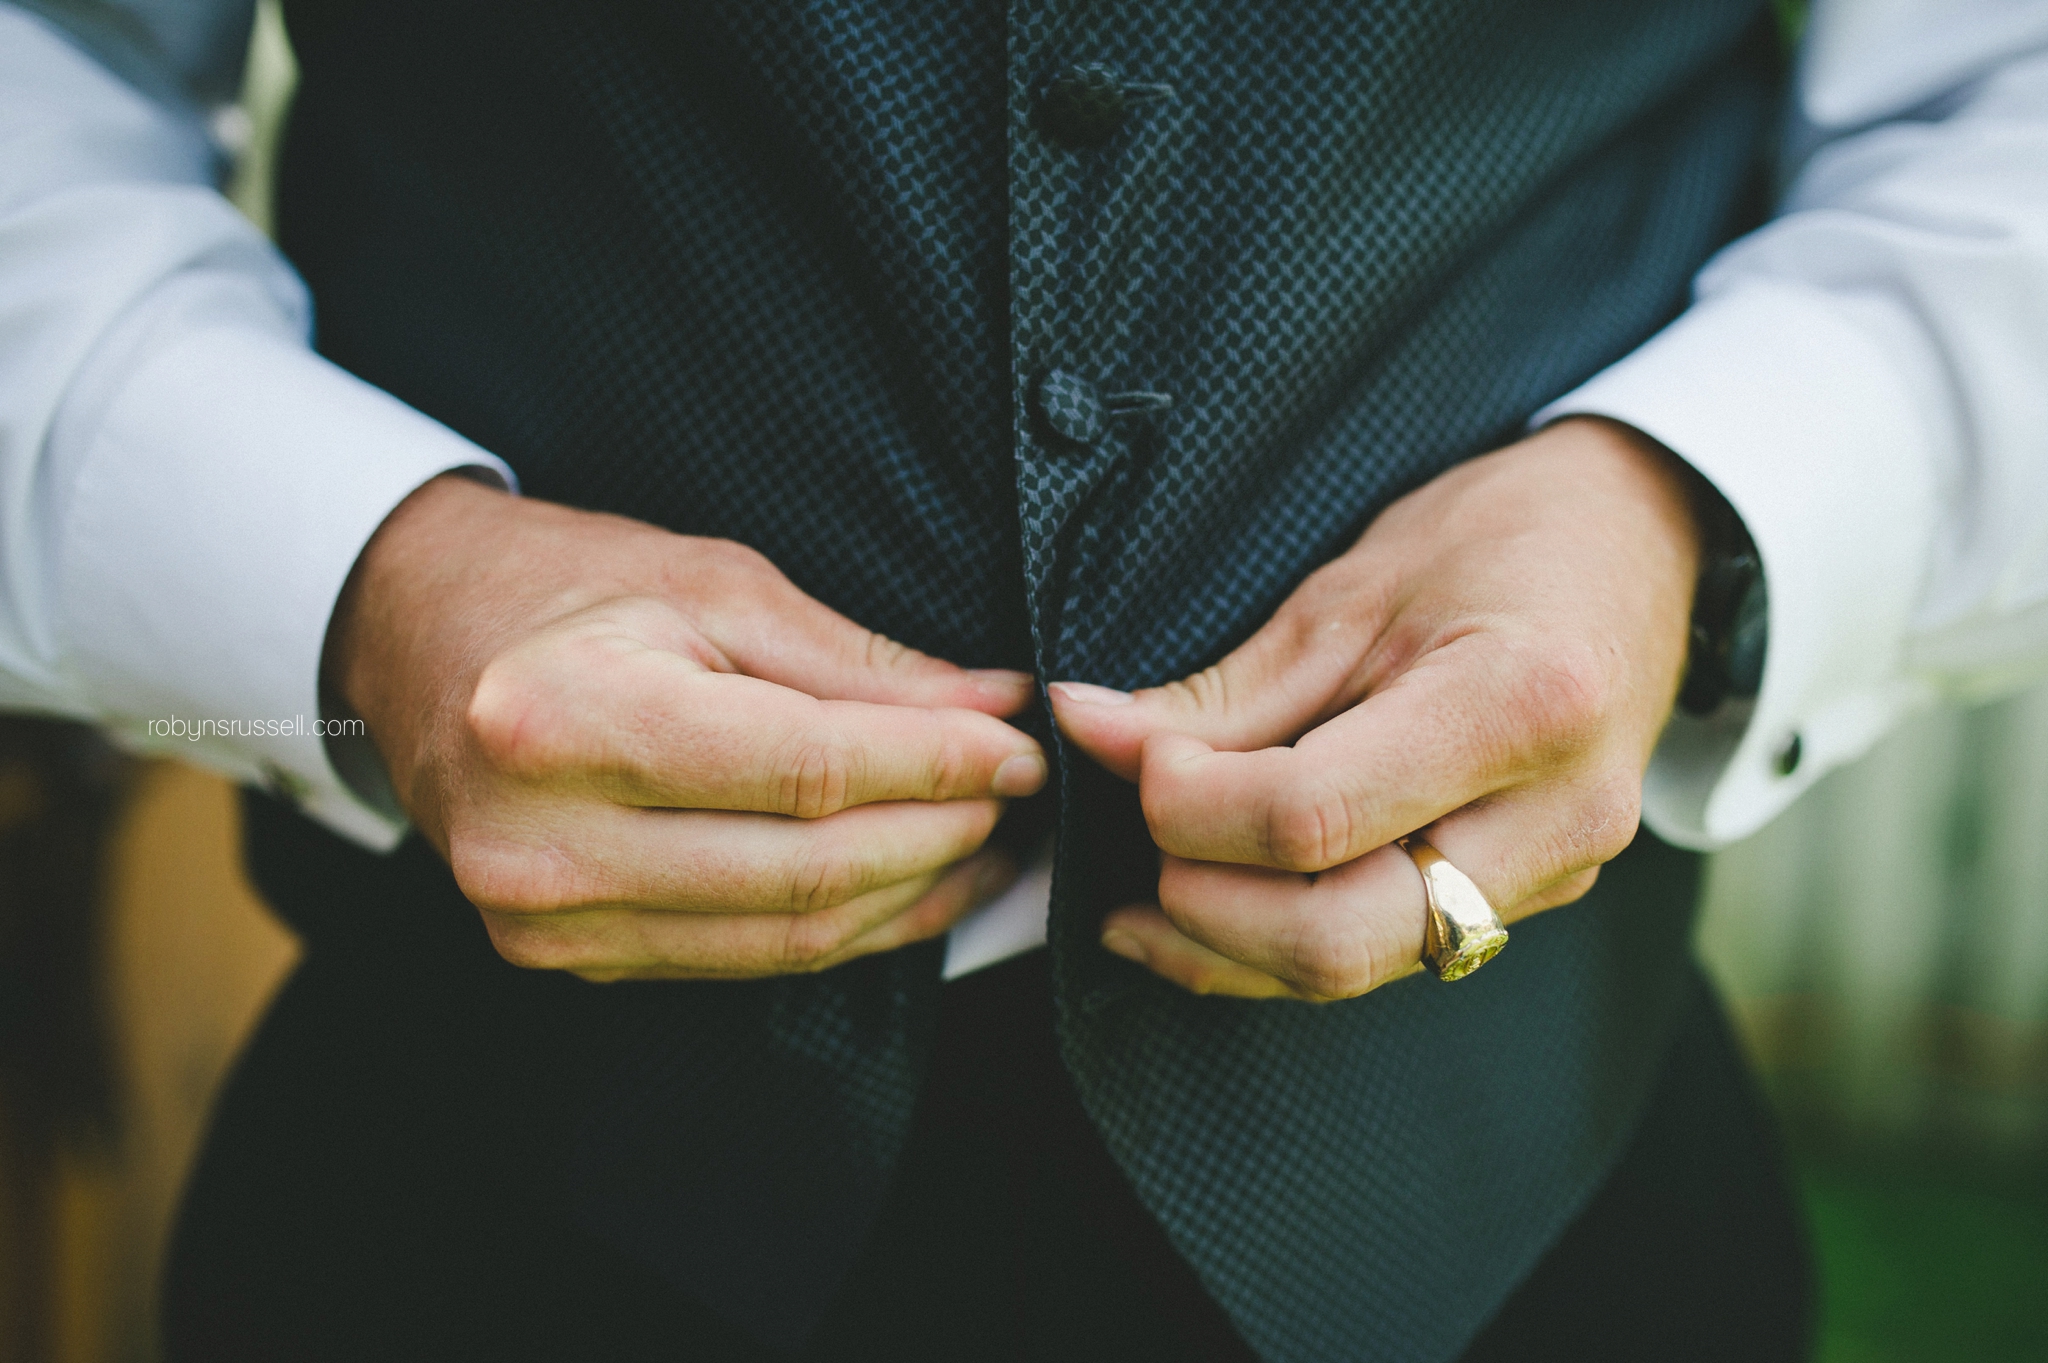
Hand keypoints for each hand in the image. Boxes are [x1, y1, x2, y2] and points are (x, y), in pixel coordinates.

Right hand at [325, 475, 1045, 980]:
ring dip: (909, 896)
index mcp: (569, 717)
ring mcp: (544, 916)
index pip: (807, 769)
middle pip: (805, 870)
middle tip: (1017, 793)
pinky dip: (841, 926)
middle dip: (940, 835)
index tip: (1021, 746)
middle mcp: (544, 838)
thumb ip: (857, 662)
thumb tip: (992, 710)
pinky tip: (907, 886)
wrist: (419, 643)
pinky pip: (742, 957)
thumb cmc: (569, 590)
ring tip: (987, 843)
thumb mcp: (715, 585)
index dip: (935, 765)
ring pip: (785, 934)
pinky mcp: (561, 954)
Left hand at [1050, 417, 1701, 1000]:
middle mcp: (1555, 817)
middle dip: (1204, 907)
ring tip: (1133, 906)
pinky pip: (1385, 956)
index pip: (1315, 816)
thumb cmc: (1499, 539)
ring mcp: (1555, 874)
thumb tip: (1088, 732)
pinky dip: (1279, 950)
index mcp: (1520, 705)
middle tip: (1134, 846)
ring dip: (1226, 948)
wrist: (1642, 547)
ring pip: (1358, 967)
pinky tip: (1203, 920)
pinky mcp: (1532, 900)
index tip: (1127, 759)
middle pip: (1340, 934)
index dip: (1193, 806)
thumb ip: (1223, 691)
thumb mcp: (1352, 589)